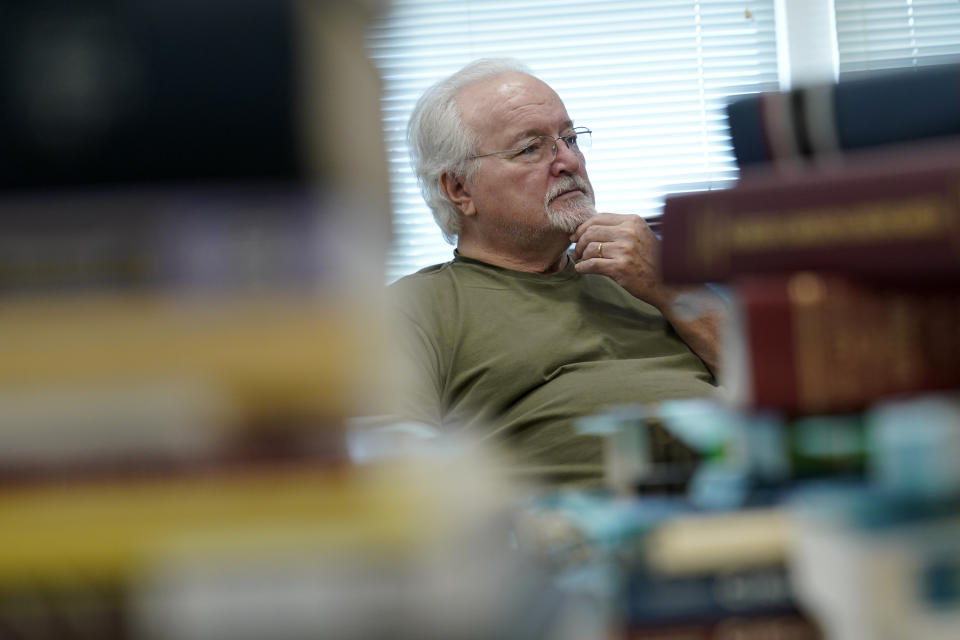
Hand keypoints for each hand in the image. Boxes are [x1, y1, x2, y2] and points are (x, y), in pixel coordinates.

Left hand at [572, 212, 722, 375]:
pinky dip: (583, 267)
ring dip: (581, 256)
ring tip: (582, 261)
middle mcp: (629, 232)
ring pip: (590, 248)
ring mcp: (624, 250)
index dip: (583, 227)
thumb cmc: (651, 260)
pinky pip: (592, 264)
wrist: (668, 283)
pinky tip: (582, 269)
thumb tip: (587, 228)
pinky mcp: (620, 267)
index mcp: (633, 221)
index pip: (599, 217)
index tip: (576, 236)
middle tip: (577, 251)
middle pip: (591, 231)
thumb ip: (618, 229)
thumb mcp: (639, 236)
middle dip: (579, 242)